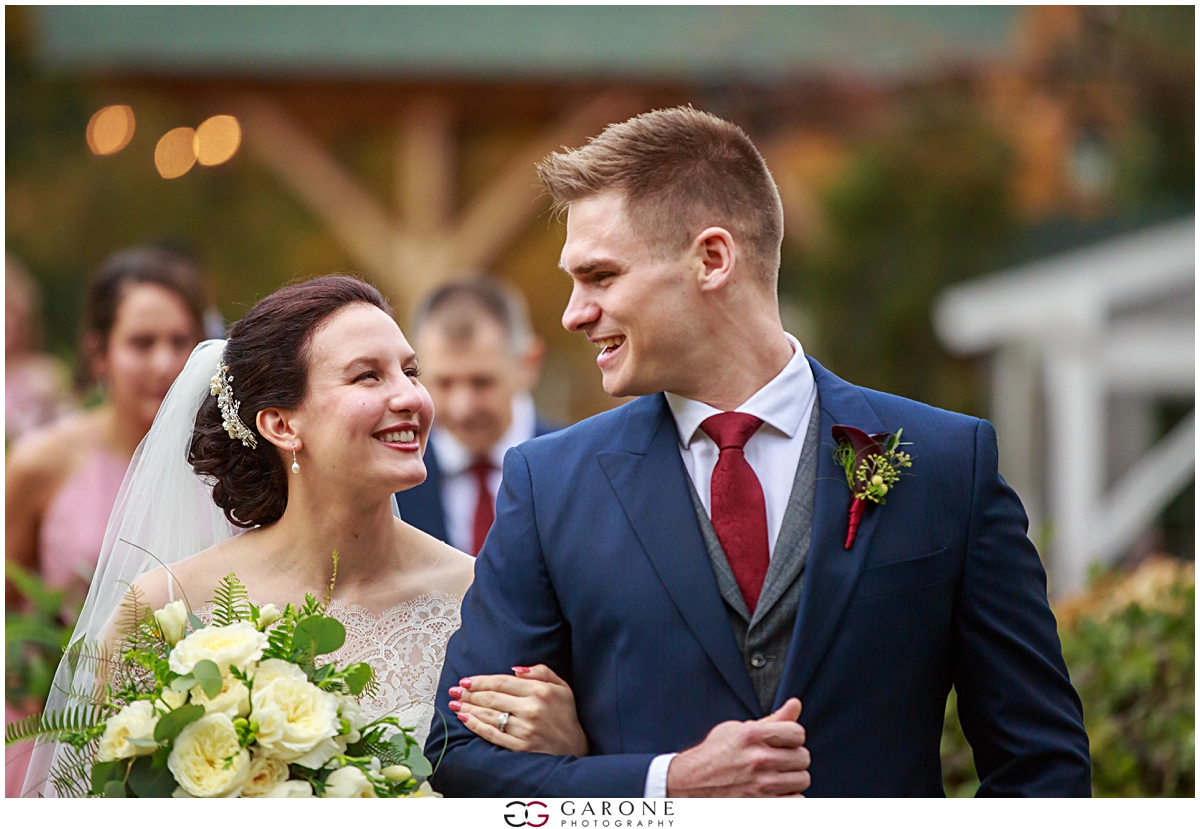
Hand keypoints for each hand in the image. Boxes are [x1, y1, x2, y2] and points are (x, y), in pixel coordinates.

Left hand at [449, 664, 588, 756]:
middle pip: (491, 698)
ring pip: (488, 715)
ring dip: (467, 708)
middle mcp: (531, 709)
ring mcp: (524, 729)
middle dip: (469, 693)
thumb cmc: (565, 713)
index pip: (502, 682)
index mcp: (539, 691)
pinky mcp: (519, 746)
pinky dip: (475, 725)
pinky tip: (464, 718)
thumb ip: (541, 671)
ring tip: (454, 703)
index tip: (466, 680)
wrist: (575, 746)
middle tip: (454, 690)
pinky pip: (491, 734)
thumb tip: (515, 669)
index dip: (481, 680)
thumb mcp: (562, 686)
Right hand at [666, 698, 809, 797]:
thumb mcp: (738, 729)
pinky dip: (791, 797)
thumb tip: (796, 704)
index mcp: (751, 735)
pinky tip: (778, 792)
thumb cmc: (715, 754)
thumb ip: (772, 719)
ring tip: (777, 775)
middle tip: (779, 760)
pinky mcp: (762, 806)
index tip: (785, 741)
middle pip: (803, 757)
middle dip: (794, 757)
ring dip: (793, 778)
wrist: (692, 783)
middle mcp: (758, 759)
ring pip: (802, 779)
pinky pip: (797, 801)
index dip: (793, 736)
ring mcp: (761, 785)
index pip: (797, 732)